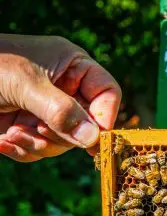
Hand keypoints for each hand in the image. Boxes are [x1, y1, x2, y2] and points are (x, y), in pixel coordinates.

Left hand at [0, 34, 121, 161]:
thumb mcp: (25, 85)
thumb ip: (62, 111)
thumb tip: (94, 139)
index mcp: (72, 65)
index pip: (107, 93)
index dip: (105, 116)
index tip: (96, 138)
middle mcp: (64, 89)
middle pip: (87, 125)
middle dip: (62, 135)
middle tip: (39, 133)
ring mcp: (44, 110)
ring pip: (62, 142)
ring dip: (38, 145)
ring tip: (12, 135)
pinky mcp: (24, 127)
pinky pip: (38, 149)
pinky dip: (21, 150)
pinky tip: (2, 140)